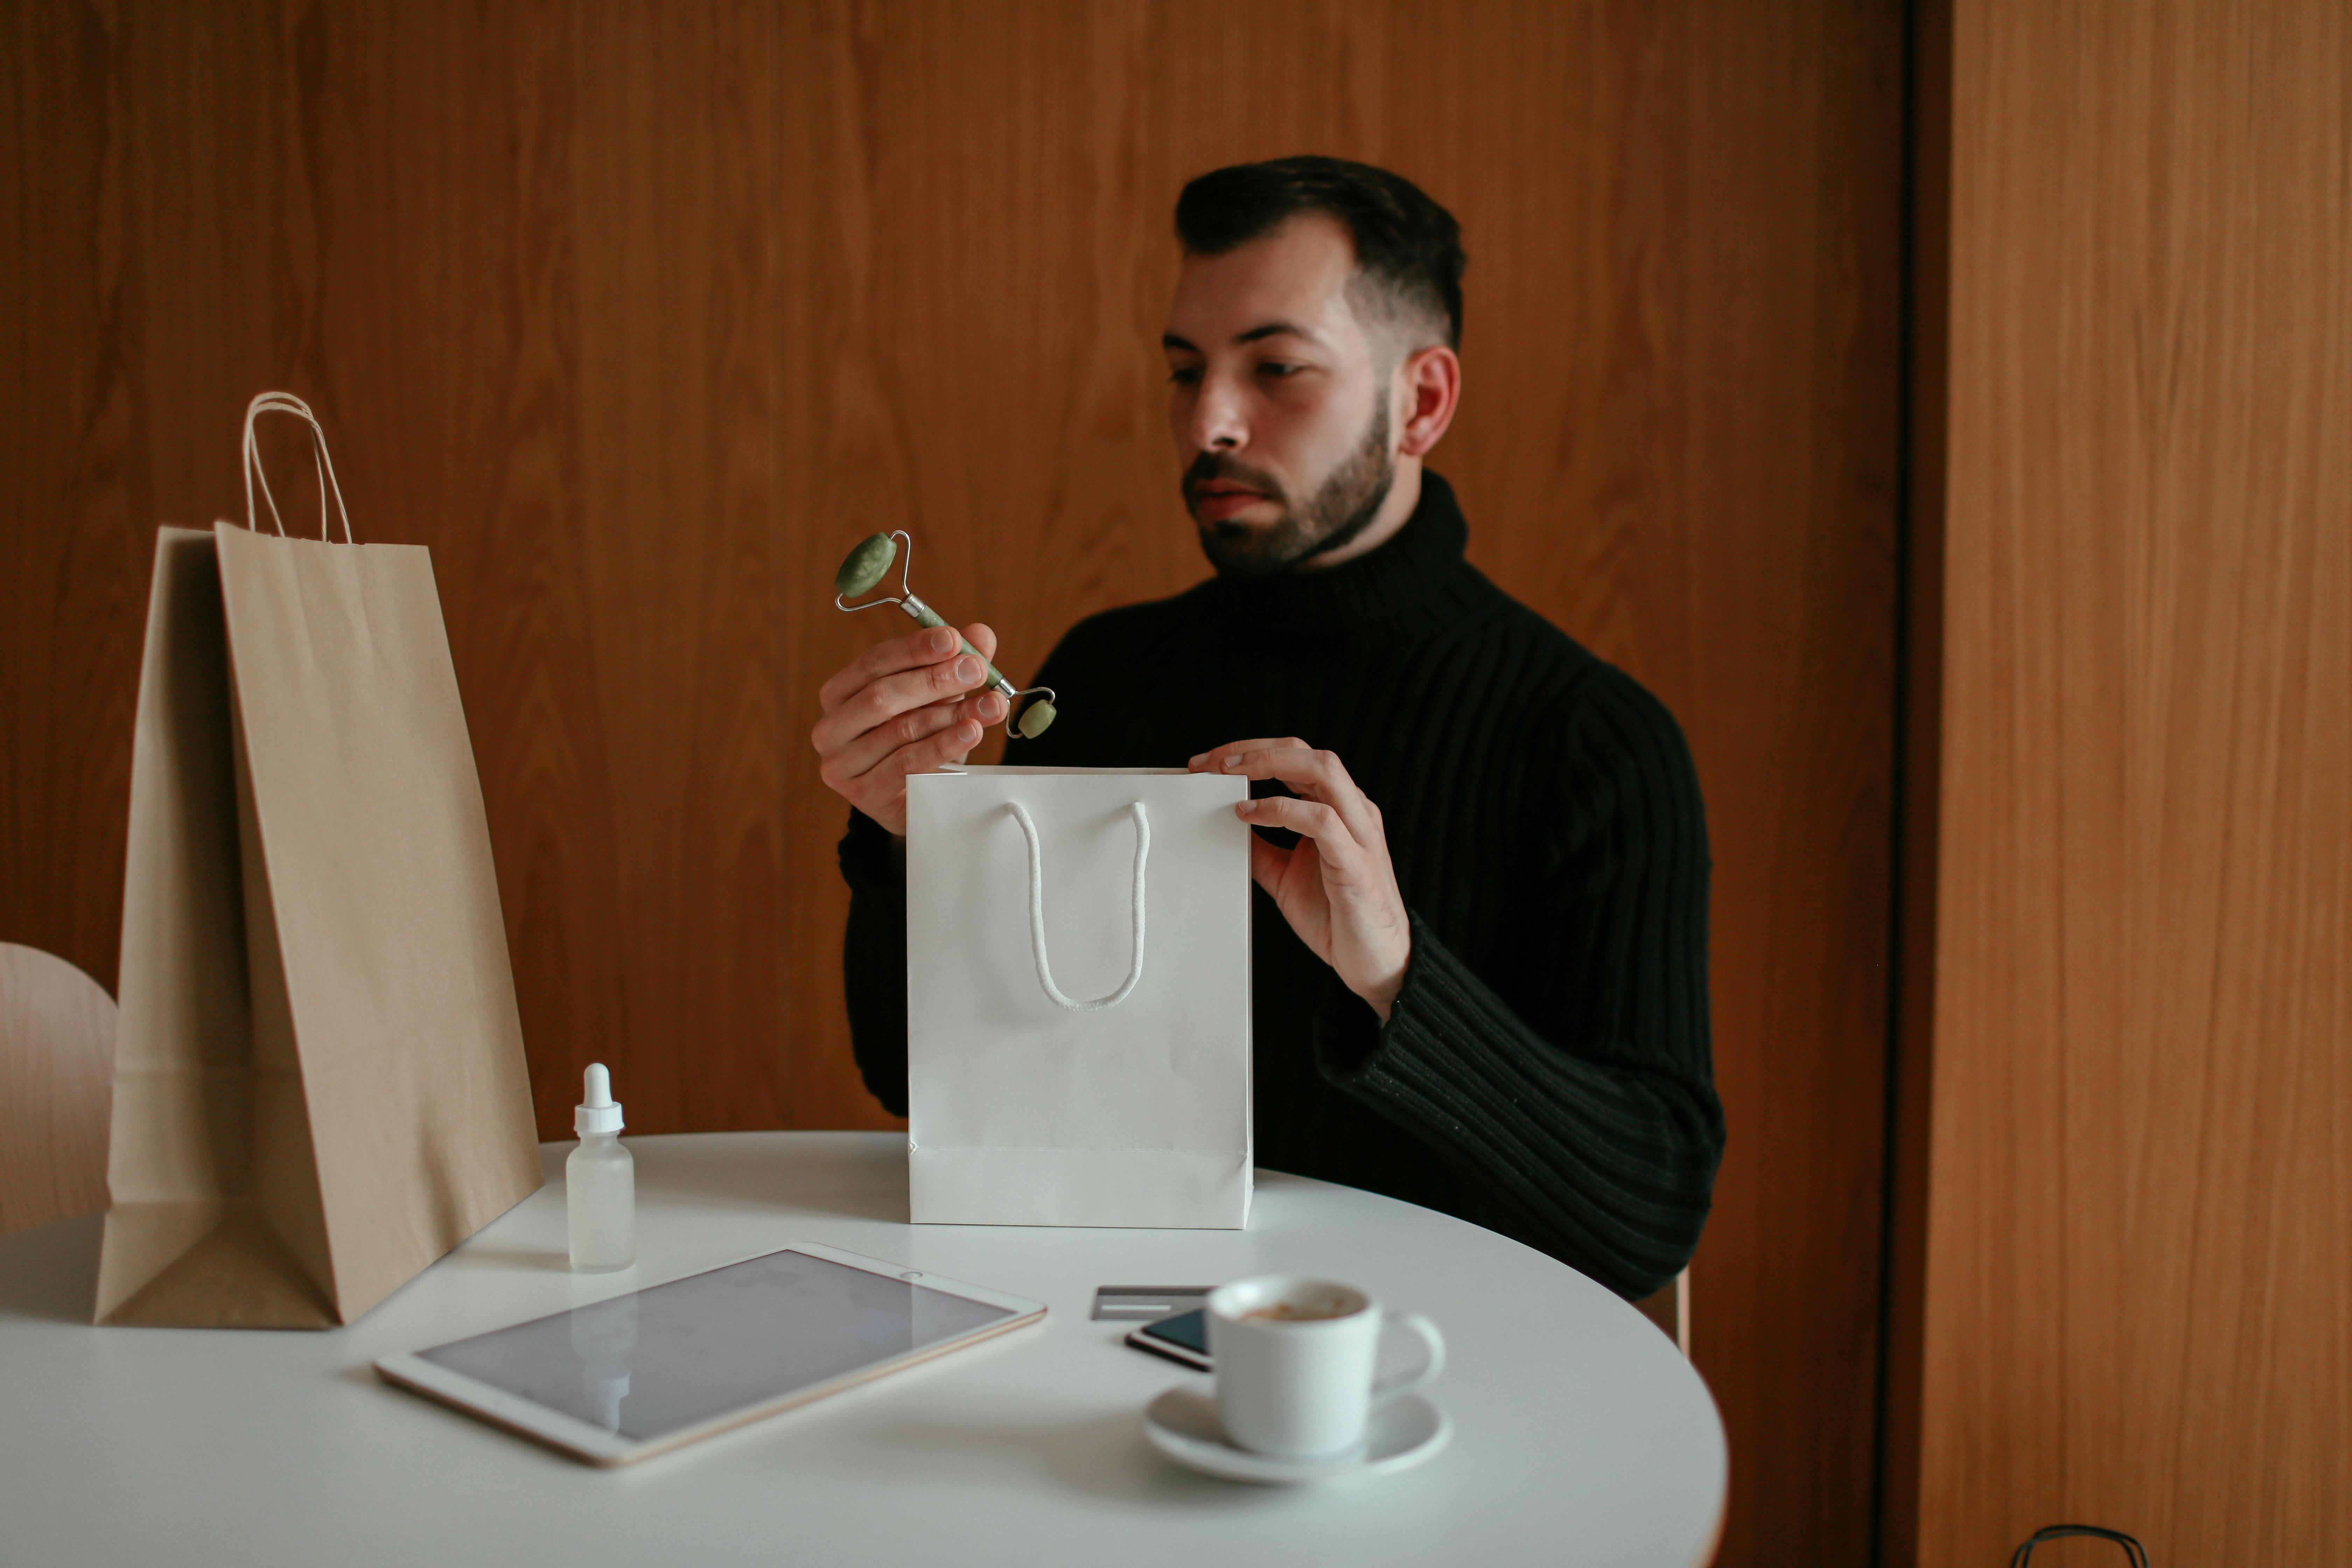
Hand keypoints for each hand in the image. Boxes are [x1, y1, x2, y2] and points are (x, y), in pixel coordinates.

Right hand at [814, 623, 1005, 836]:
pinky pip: (908, 764)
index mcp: (840, 693)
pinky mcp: (864, 794)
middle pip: (882, 695)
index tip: (953, 639)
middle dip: (934, 680)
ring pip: (899, 730)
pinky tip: (972, 731)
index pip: (873, 662)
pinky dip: (944, 745)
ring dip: (949, 714)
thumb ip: (953, 665)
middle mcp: (831, 727)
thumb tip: (980, 634)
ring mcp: (842, 764)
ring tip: (990, 704)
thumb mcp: (937, 698)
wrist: (912, 801)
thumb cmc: (920, 740)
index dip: (914, 649)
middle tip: (976, 670)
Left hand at [1189, 738, 1411, 1019]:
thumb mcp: (1284, 874)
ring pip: (1322, 770)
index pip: (1296, 759)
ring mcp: (1359, 832)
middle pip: (1307, 752)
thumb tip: (1224, 825)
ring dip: (1269, 764)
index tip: (1209, 763)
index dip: (1251, 752)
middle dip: (1254, 749)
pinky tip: (1250, 814)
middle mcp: (1352, 810)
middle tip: (1211, 762)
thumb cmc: (1337, 916)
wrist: (1374, 960)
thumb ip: (1260, 848)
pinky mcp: (1355, 860)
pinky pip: (1321, 819)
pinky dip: (1280, 810)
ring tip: (1229, 775)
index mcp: (1338, 808)